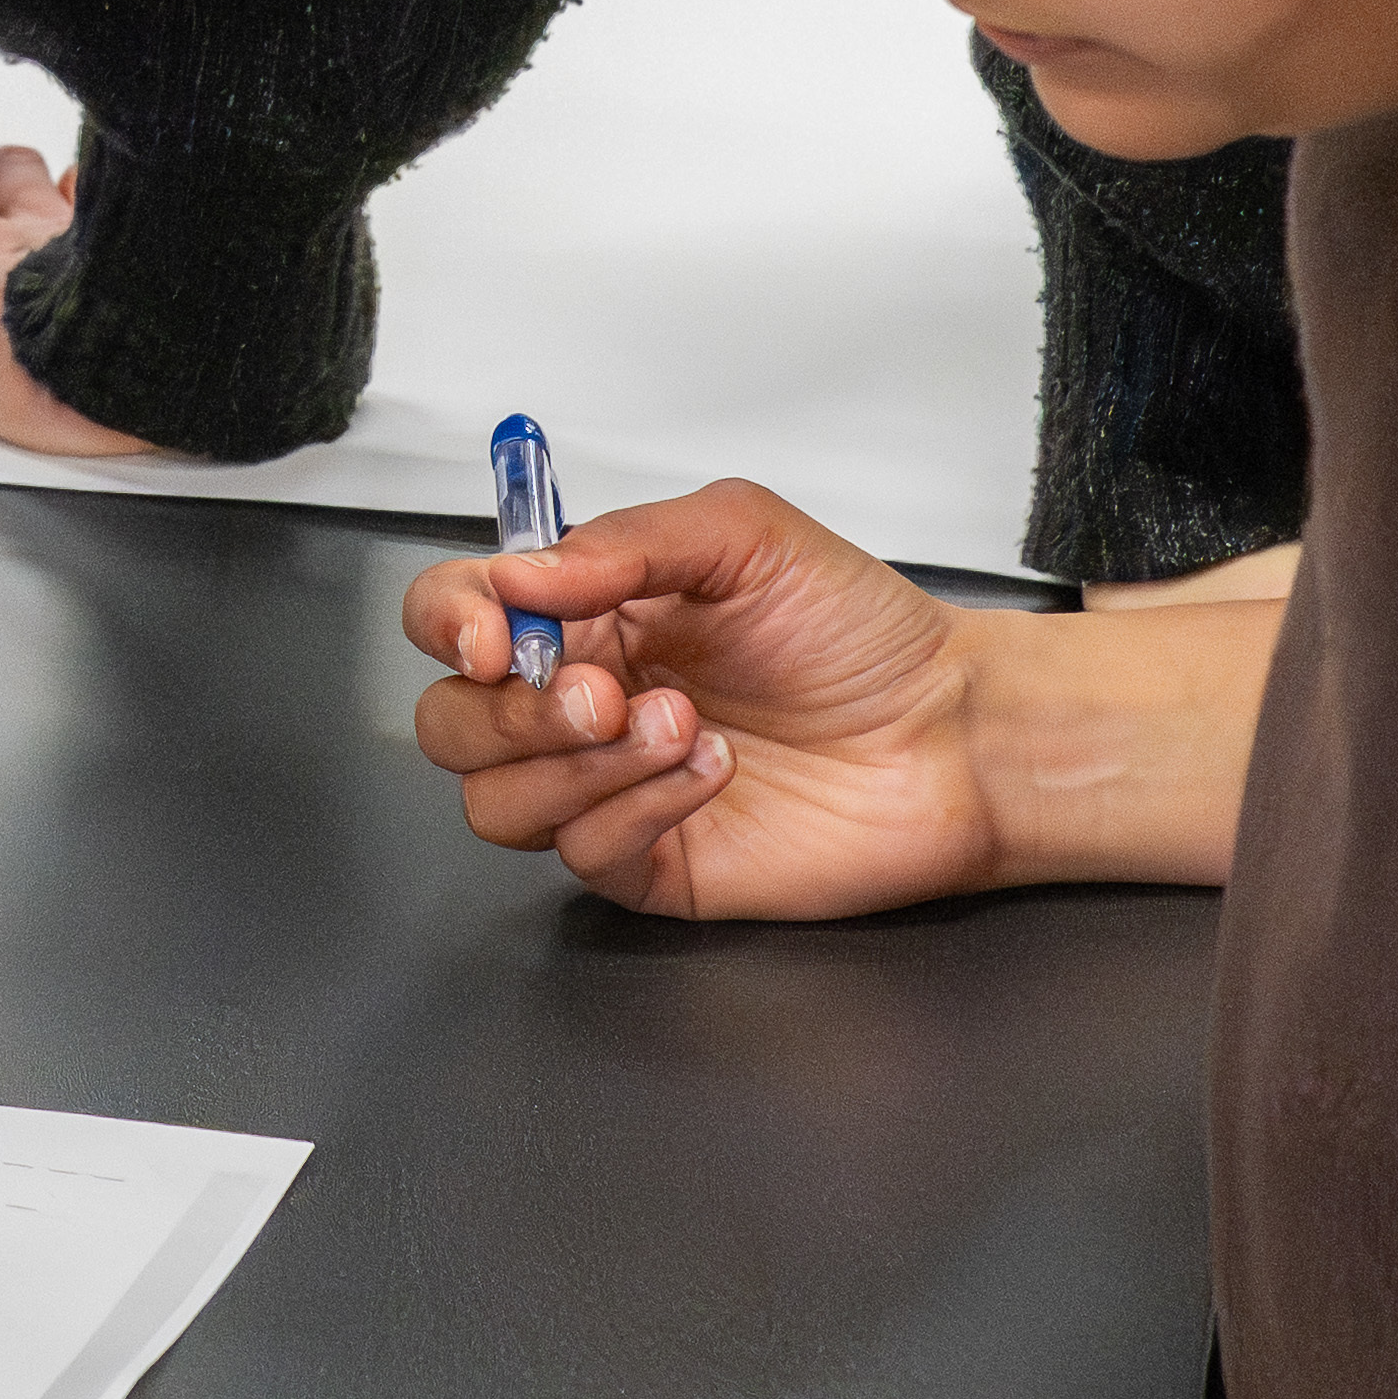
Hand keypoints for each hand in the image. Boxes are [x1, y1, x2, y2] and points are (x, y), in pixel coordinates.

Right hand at [0, 144, 151, 458]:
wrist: (133, 367)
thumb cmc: (42, 366)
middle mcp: (32, 219)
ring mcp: (93, 230)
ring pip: (63, 178)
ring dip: (44, 195)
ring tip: (38, 231)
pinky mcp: (145, 248)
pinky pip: (127, 202)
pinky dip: (112, 211)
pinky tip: (114, 233)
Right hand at [407, 476, 1002, 918]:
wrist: (948, 730)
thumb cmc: (861, 631)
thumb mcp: (745, 536)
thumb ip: (623, 543)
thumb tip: (520, 575)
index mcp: (587, 616)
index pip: (453, 618)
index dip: (450, 625)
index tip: (497, 634)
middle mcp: (583, 705)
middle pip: (450, 725)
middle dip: (513, 711)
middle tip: (604, 690)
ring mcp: (608, 790)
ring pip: (497, 802)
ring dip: (575, 763)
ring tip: (676, 724)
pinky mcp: (650, 862)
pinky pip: (583, 852)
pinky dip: (636, 806)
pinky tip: (710, 769)